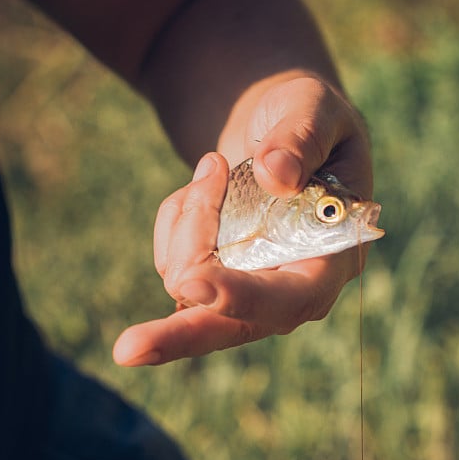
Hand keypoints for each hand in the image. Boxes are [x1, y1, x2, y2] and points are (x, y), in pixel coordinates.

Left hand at [113, 76, 372, 364]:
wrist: (282, 126)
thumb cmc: (309, 116)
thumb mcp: (315, 109)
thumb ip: (302, 137)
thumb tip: (276, 176)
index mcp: (334, 257)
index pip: (292, 296)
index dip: (243, 296)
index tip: (193, 281)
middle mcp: (294, 286)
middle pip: (232, 327)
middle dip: (180, 335)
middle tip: (125, 350)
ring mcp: (252, 288)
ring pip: (190, 286)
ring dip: (187, 220)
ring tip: (214, 165)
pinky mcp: (219, 280)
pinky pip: (173, 264)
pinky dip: (175, 220)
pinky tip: (202, 188)